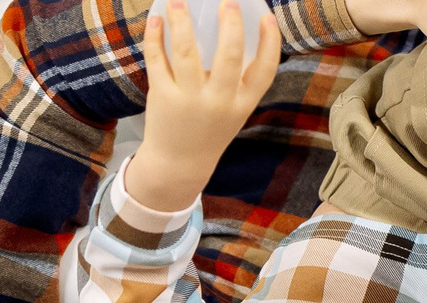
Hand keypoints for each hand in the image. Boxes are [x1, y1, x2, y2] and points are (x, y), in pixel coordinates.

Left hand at [122, 0, 280, 212]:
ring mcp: (189, 100)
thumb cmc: (209, 129)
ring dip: (182, 22)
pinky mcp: (162, 96)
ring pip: (187, 53)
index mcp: (242, 104)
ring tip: (178, 2)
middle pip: (230, 57)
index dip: (270, 42)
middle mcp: (219, 102)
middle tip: (227, 2)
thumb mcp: (233, 111)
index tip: (267, 17)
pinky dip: (155, 37)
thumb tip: (230, 28)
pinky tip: (156, 19)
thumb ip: (237, 80)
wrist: (179, 163)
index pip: (265, 71)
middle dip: (230, 25)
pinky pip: (158, 60)